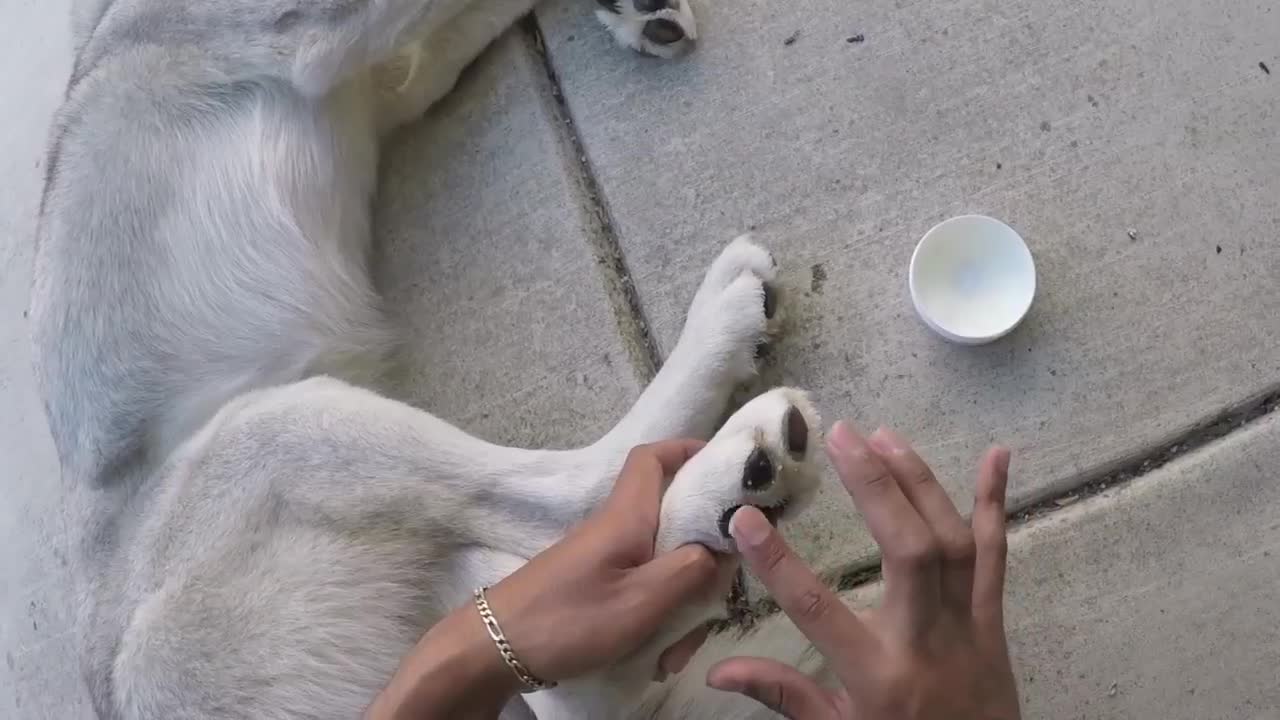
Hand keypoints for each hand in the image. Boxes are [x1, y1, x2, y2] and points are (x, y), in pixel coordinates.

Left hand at [368, 440, 735, 718]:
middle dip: (703, 561)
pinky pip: (642, 592)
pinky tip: (655, 657)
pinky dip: (656, 620)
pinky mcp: (595, 586)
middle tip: (716, 600)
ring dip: (680, 606)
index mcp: (627, 517)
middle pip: (675, 522)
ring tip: (674, 652)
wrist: (492, 651)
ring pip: (663, 566)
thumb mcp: (641, 601)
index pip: (654, 457)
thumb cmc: (567, 619)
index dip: (690, 451)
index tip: (729, 471)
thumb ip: (690, 570)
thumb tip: (721, 548)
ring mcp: (605, 559)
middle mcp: (616, 528)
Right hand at [706, 422, 1020, 719]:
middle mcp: (925, 641)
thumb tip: (718, 670)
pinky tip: (996, 456)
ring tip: (883, 436)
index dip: (777, 562)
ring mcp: (967, 624)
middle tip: (841, 435)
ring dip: (918, 481)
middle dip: (875, 487)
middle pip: (907, 551)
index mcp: (877, 675)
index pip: (817, 610)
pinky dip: (996, 502)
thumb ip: (784, 695)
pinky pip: (998, 554)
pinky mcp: (993, 618)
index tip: (744, 517)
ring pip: (951, 541)